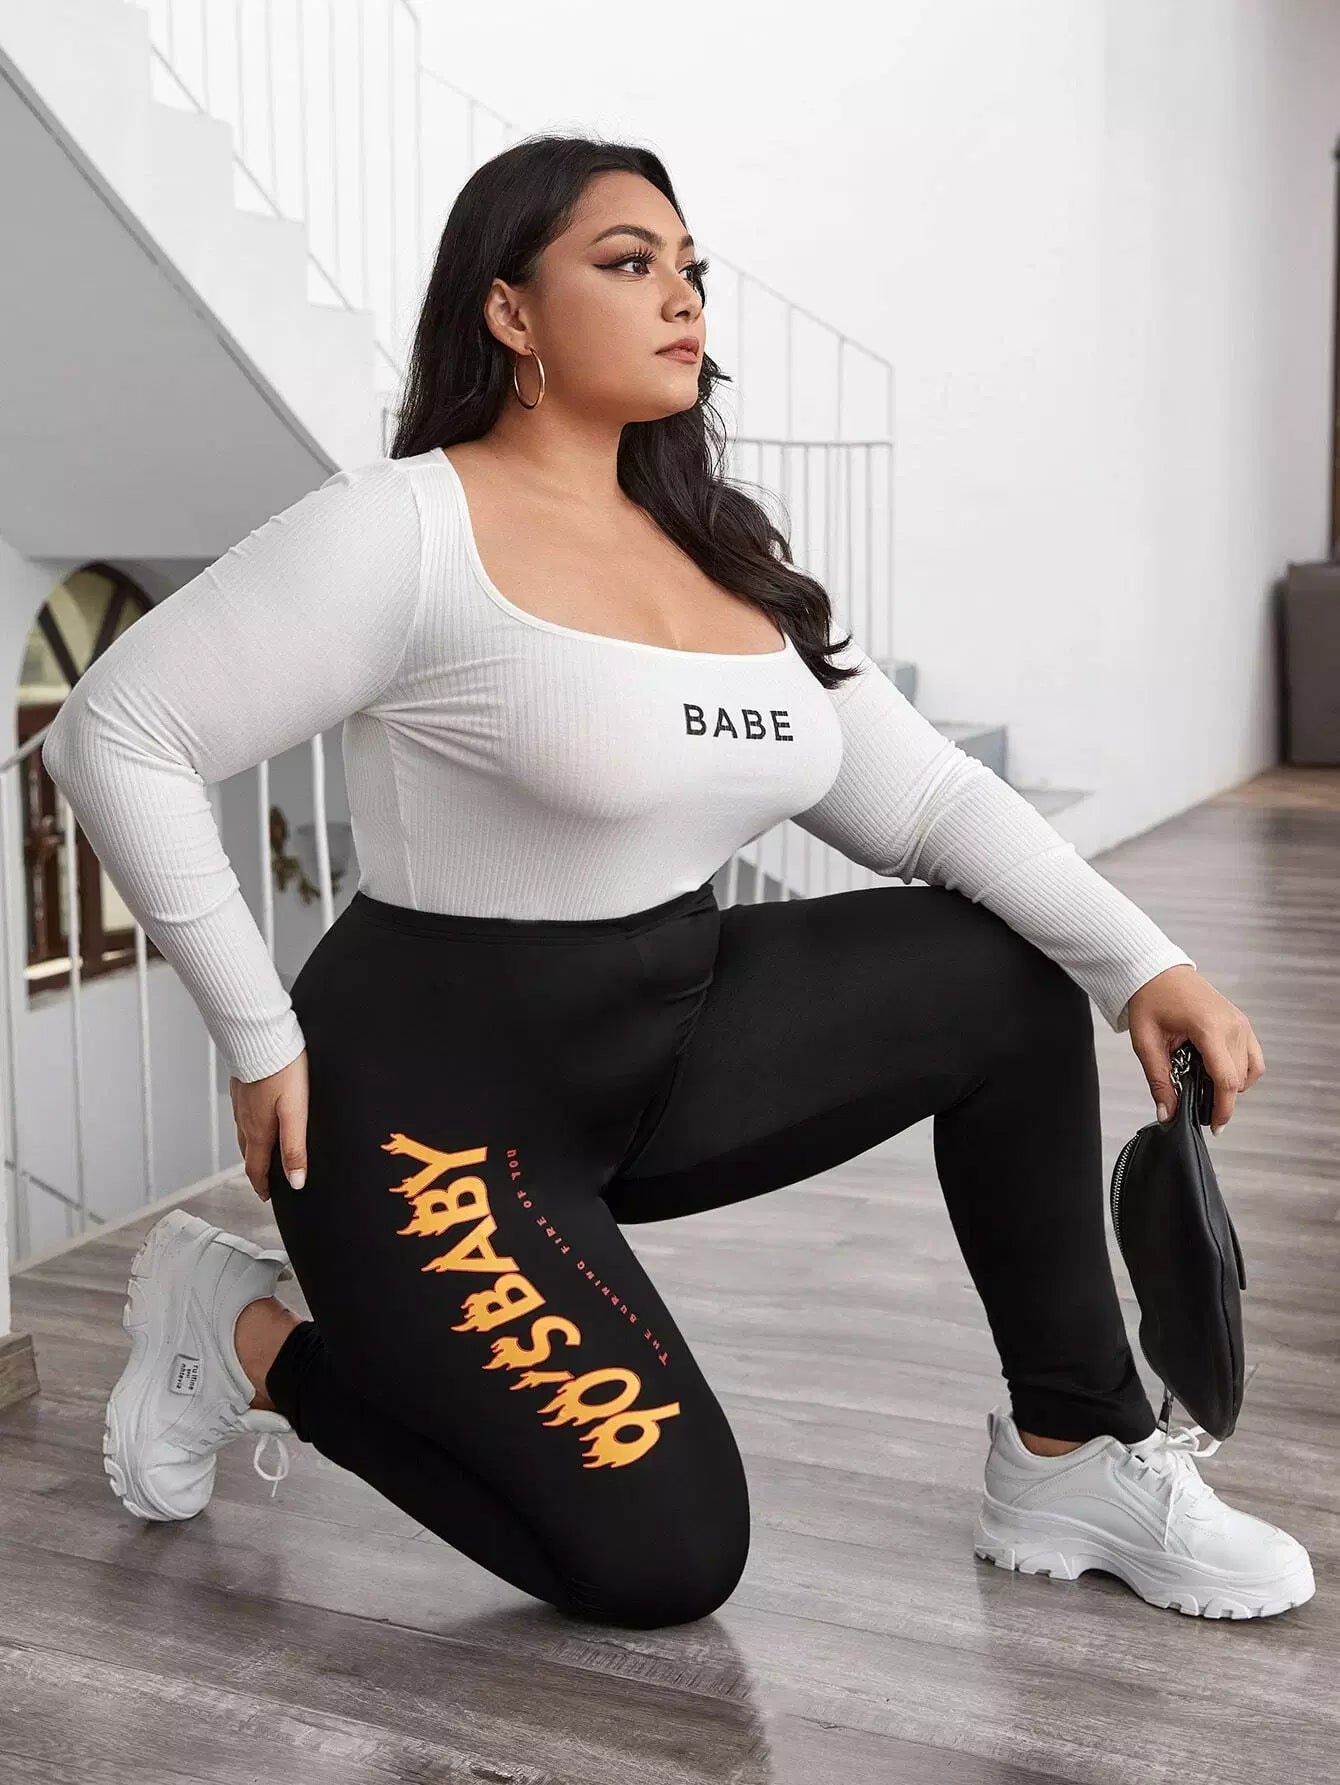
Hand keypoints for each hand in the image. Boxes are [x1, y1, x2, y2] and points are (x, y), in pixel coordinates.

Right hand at [230, 1050, 308, 1200]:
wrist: (261, 1035)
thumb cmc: (283, 1070)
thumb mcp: (295, 1113)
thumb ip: (294, 1147)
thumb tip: (295, 1181)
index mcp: (258, 1130)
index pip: (255, 1167)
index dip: (261, 1185)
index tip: (266, 1196)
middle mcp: (245, 1120)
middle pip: (248, 1152)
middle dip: (257, 1169)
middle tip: (266, 1179)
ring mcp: (241, 1103)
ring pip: (244, 1133)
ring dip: (253, 1148)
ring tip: (264, 1153)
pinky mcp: (242, 1086)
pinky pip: (243, 1114)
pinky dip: (250, 1126)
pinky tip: (259, 1118)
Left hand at [1125, 964, 1263, 1135]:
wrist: (1158, 972)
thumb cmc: (1150, 1001)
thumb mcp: (1146, 1043)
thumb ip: (1159, 1081)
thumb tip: (1168, 1114)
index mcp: (1209, 1028)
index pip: (1226, 1080)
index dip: (1222, 1109)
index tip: (1215, 1127)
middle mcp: (1233, 1025)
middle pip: (1238, 1079)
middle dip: (1221, 1099)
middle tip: (1197, 1105)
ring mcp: (1241, 1022)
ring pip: (1250, 1070)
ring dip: (1232, 1085)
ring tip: (1205, 1087)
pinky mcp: (1242, 1022)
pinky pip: (1253, 1057)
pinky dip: (1241, 1071)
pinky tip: (1217, 1073)